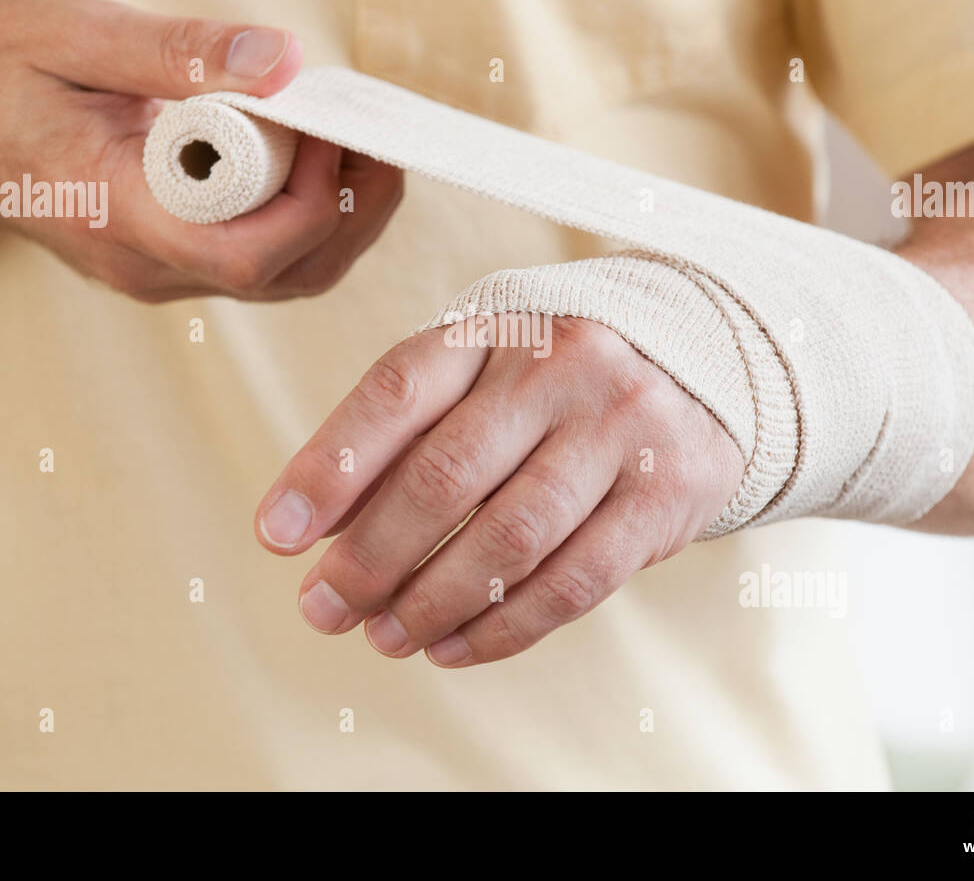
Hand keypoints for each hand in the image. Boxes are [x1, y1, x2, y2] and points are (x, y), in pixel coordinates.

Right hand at [0, 0, 402, 313]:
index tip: (328, 125)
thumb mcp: (66, 36)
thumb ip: (177, 51)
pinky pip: (264, 260)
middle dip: (351, 209)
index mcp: (119, 215)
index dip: (315, 200)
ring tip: (356, 143)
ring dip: (341, 217)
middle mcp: (148, 265)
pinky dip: (309, 217)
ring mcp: (161, 272)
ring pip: (286, 277)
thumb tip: (283, 62)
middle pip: (288, 274)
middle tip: (372, 134)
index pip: (248, 252)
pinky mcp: (172, 260)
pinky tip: (318, 160)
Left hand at [253, 315, 744, 665]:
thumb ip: (405, 432)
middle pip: (447, 474)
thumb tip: (318, 526)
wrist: (697, 368)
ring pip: (509, 538)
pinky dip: (503, 629)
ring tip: (384, 637)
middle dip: (371, 557)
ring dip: (432, 604)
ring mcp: (621, 428)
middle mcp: (561, 365)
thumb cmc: (551, 380)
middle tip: (322, 609)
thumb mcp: (480, 371)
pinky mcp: (665, 495)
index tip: (277, 534)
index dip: (331, 467)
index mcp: (496, 326)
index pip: (398, 391)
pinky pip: (573, 581)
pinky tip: (452, 648)